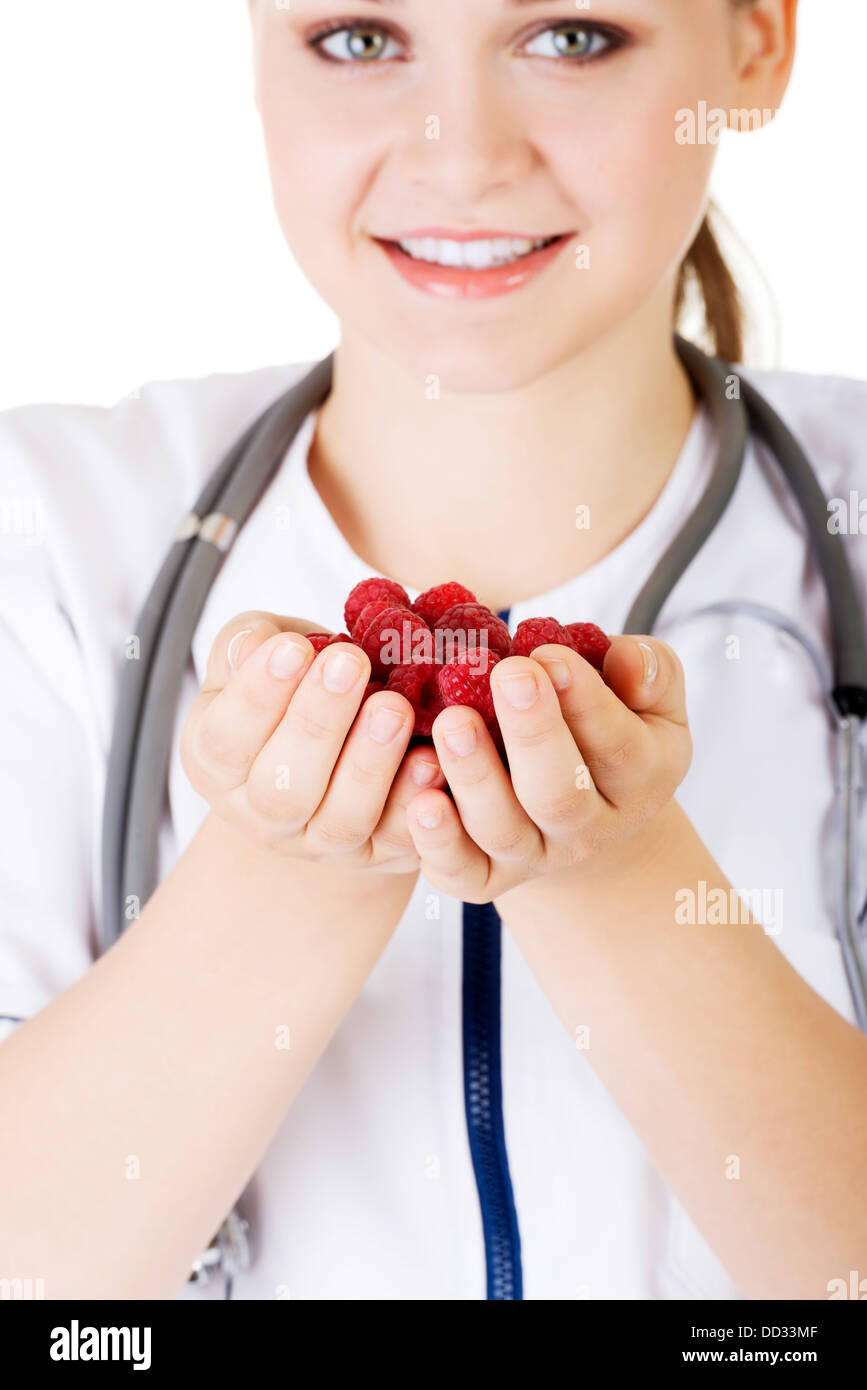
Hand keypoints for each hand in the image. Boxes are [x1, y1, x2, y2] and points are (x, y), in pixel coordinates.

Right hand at [180, 610, 446, 873]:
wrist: (335, 744)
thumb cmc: (293, 686)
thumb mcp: (258, 655)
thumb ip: (249, 644)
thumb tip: (257, 644)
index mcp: (216, 764)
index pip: (225, 740)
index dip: (258, 696)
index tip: (295, 647)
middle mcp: (262, 815)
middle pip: (282, 789)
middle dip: (317, 723)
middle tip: (350, 663)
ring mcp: (321, 842)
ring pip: (341, 820)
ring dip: (370, 764)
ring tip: (394, 707)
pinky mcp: (378, 853)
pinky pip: (398, 838)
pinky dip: (415, 801)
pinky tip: (431, 759)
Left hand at [402, 635, 692, 901]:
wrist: (578, 808)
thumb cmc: (607, 726)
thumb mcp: (649, 699)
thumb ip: (650, 671)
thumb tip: (626, 660)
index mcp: (638, 780)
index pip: (618, 746)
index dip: (586, 702)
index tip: (550, 654)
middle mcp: (589, 829)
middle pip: (560, 795)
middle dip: (533, 733)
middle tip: (508, 674)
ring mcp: (535, 856)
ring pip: (503, 829)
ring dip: (474, 776)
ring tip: (451, 721)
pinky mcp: (485, 877)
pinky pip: (460, 870)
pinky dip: (437, 841)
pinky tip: (420, 798)